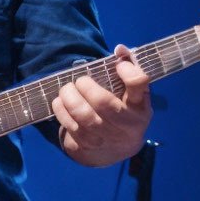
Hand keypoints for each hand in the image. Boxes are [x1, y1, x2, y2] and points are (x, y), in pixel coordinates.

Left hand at [52, 44, 151, 166]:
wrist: (116, 151)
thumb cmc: (124, 114)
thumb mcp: (132, 96)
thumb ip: (128, 70)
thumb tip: (119, 49)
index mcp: (139, 108)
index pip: (139, 86)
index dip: (128, 72)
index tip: (118, 65)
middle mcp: (125, 125)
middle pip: (103, 102)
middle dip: (85, 86)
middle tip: (80, 81)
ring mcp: (105, 138)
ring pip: (83, 116)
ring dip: (69, 97)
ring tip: (67, 89)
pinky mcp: (87, 147)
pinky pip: (70, 127)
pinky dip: (61, 111)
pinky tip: (60, 103)